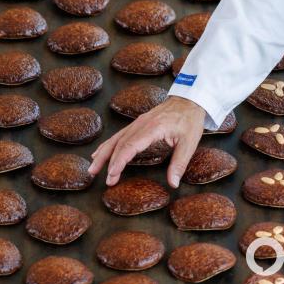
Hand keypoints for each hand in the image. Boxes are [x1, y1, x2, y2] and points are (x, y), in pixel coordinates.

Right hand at [88, 96, 206, 187]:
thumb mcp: (189, 143)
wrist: (189, 100)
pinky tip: (100, 153)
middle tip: (105, 179)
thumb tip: (173, 183)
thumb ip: (179, 164)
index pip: (130, 145)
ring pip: (115, 138)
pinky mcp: (137, 123)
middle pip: (119, 143)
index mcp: (153, 128)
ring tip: (93, 168)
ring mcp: (137, 123)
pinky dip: (108, 145)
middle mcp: (141, 124)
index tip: (112, 174)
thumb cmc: (189, 120)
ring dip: (103, 154)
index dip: (119, 161)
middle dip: (108, 162)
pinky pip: (119, 135)